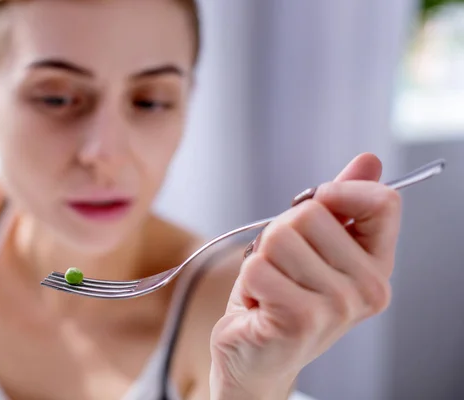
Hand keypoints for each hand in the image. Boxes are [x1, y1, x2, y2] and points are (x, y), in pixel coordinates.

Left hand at [209, 153, 400, 398]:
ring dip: (261, 259)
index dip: (341, 191)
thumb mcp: (312, 248)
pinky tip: (260, 305)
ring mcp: (337, 306)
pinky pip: (256, 266)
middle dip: (281, 234)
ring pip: (279, 237)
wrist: (257, 358)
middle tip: (282, 269)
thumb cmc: (281, 299)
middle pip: (311, 213)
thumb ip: (340, 206)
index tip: (317, 204)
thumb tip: (368, 160)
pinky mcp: (300, 319)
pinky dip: (248, 281)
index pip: (382, 203)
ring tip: (270, 287)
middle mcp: (367, 288)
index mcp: (376, 266)